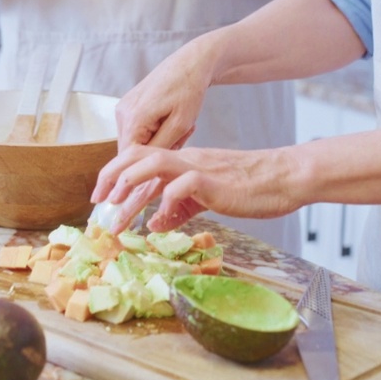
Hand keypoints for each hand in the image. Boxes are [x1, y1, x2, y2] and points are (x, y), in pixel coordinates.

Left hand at [92, 145, 297, 233]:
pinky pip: (184, 184)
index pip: (139, 159)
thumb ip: (180, 210)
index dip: (115, 175)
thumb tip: (155, 224)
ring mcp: (199, 168)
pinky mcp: (214, 181)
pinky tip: (161, 220)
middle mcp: (185, 160)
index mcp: (182, 162)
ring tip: (118, 208)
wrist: (282, 178)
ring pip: (154, 163)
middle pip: (137, 155)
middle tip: (99, 204)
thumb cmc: (248, 188)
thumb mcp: (205, 199)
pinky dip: (167, 200)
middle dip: (112, 177)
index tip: (101, 199)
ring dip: (130, 183)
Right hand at [112, 36, 217, 154]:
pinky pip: (137, 130)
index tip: (171, 157)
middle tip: (181, 139)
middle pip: (131, 150)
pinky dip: (153, 132)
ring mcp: (123, 108)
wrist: (190, 64)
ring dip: (156, 142)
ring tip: (179, 129)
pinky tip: (170, 122)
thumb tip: (146, 166)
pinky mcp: (128, 106)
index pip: (129, 158)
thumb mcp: (180, 124)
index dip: (148, 164)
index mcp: (133, 118)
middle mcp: (122, 113)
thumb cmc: (188, 90)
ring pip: (135, 141)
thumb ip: (160, 148)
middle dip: (154, 152)